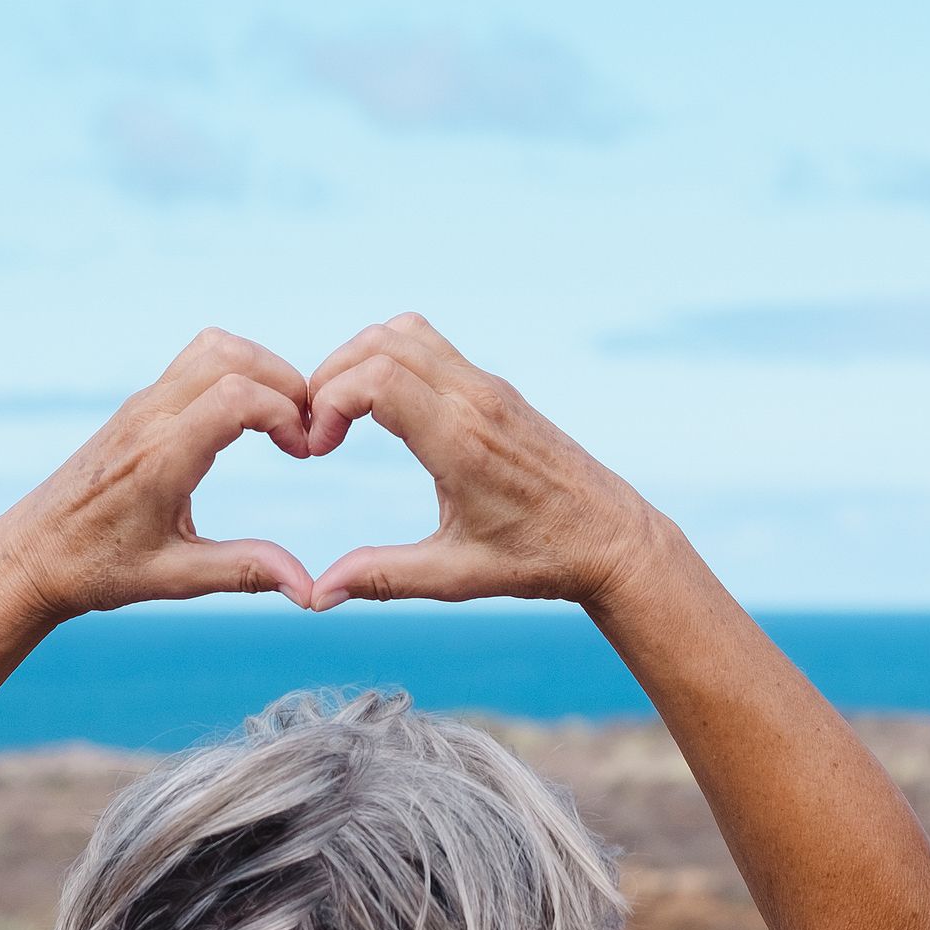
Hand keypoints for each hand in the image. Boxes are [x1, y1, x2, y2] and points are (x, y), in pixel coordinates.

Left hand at [0, 328, 315, 619]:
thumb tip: (308, 588)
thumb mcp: (172, 579)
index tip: (302, 452)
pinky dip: (237, 372)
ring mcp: (140, 405)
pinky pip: (196, 361)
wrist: (33, 554)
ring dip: (261, 370)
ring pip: (214, 347)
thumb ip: (242, 572)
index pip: (235, 397)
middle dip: (285, 383)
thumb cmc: (96, 569)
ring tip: (283, 420)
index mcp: (158, 459)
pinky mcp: (139, 405)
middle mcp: (148, 418)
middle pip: (232, 355)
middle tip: (305, 430)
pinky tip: (249, 420)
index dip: (285, 413)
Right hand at [303, 313, 662, 609]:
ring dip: (358, 361)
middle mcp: (476, 400)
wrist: (612, 538)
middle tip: (316, 430)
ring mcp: (489, 388)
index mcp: (462, 441)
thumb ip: (383, 578)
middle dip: (330, 378)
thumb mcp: (455, 576)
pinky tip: (381, 413)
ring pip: (405, 333)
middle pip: (379, 343)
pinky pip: (430, 347)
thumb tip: (316, 595)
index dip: (329, 402)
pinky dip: (389, 361)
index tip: (317, 448)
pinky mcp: (496, 389)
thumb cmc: (539, 559)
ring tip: (340, 415)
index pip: (377, 379)